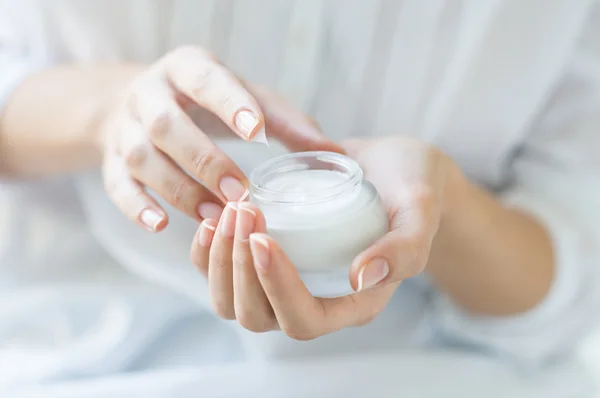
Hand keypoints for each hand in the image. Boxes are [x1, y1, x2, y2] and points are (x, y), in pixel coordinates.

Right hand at [98, 46, 340, 231]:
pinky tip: (161, 226)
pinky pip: (116, 185)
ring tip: (214, 216)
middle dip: (204, 159)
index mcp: (186, 69)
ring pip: (143, 158)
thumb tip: (335, 154)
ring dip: (178, 189)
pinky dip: (137, 207)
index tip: (256, 132)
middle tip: (239, 192)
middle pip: (167, 125)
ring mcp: (125, 128)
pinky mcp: (111, 160)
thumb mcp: (243, 97)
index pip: (205, 80)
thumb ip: (285, 122)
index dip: (228, 103)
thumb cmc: (205, 102)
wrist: (138, 102)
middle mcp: (150, 94)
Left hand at [190, 135, 460, 339]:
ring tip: (229, 211)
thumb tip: (363, 277)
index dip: (277, 287)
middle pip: (257, 315)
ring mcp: (287, 282)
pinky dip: (208, 253)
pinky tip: (212, 218)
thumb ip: (405, 246)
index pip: (303, 319)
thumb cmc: (412, 188)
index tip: (264, 237)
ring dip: (221, 260)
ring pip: (232, 301)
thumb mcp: (420, 210)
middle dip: (241, 268)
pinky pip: (224, 273)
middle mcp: (316, 301)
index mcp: (354, 303)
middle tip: (244, 211)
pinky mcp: (269, 259)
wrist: (393, 169)